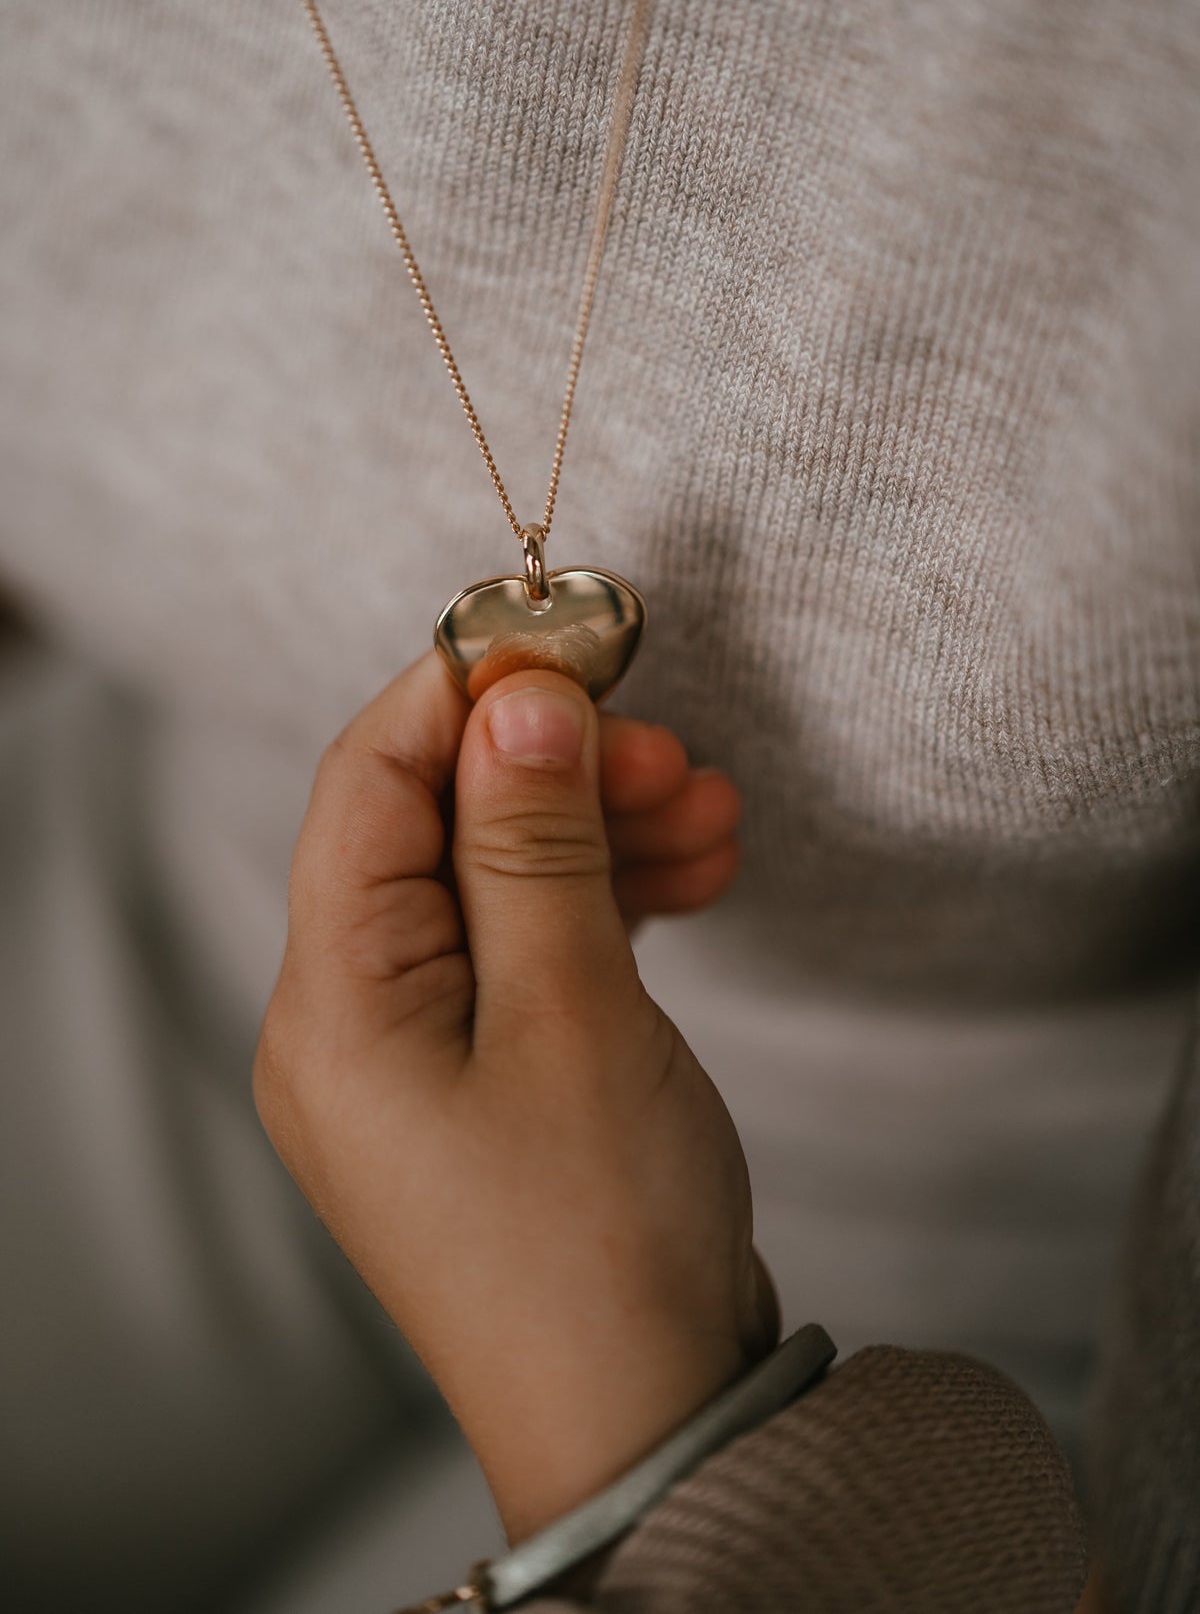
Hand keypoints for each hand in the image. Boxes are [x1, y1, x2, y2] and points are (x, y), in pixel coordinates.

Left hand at [255, 654, 776, 1542]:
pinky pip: (527, 946)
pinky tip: (692, 877)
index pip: (370, 781)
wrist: (654, 1422)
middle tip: (676, 752)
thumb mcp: (573, 1013)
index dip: (466, 691)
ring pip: (494, 881)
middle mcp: (347, 1020)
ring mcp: (415, 1053)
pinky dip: (604, 900)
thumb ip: (532, 842)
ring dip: (599, 831)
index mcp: (330, 1001)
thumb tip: (516, 696)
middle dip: (556, 770)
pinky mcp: (483, 1074)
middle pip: (435, 826)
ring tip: (714, 817)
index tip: (577, 640)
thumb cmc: (600, 1237)